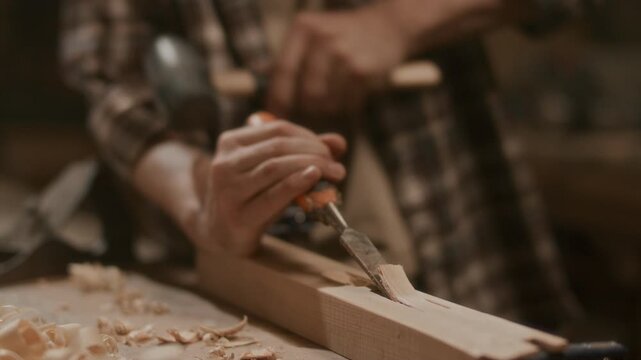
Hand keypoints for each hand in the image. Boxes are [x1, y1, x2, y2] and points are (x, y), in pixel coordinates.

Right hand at [191, 118, 346, 255]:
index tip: (330, 150)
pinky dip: (297, 183)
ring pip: (275, 167)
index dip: (309, 137)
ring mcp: (228, 190)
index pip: (278, 129)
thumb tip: (338, 142)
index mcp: (231, 142)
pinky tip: (314, 178)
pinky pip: (273, 194)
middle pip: (278, 147)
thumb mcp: (272, 170)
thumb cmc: (253, 197)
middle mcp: (224, 163)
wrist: (223, 235)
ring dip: (310, 166)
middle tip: (336, 164)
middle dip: (314, 152)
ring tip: (334, 173)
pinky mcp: (239, 215)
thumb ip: (302, 152)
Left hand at [266, 3, 410, 118]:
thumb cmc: (342, 38)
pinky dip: (348, 107)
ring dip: (329, 110)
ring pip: (326, 102)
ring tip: (335, 100)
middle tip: (313, 113)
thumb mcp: (312, 36)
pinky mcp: (363, 70)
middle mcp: (322, 38)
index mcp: (303, 28)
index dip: (277, 98)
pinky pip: (348, 104)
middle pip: (305, 92)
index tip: (276, 116)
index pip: (282, 70)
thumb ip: (288, 61)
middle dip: (308, 109)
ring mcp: (344, 54)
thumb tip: (260, 97)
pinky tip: (352, 96)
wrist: (388, 27)